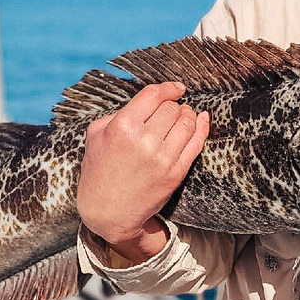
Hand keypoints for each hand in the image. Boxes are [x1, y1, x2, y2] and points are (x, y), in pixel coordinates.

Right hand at [77, 81, 209, 261]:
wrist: (108, 211)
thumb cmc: (99, 170)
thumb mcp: (97, 135)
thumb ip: (118, 113)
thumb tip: (148, 100)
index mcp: (122, 127)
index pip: (153, 95)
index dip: (168, 88)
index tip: (176, 88)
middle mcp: (144, 141)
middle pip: (171, 108)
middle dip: (173, 105)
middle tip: (171, 109)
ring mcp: (162, 158)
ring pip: (186, 122)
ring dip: (187, 114)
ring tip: (183, 115)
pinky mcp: (175, 173)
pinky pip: (196, 143)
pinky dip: (202, 127)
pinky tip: (202, 119)